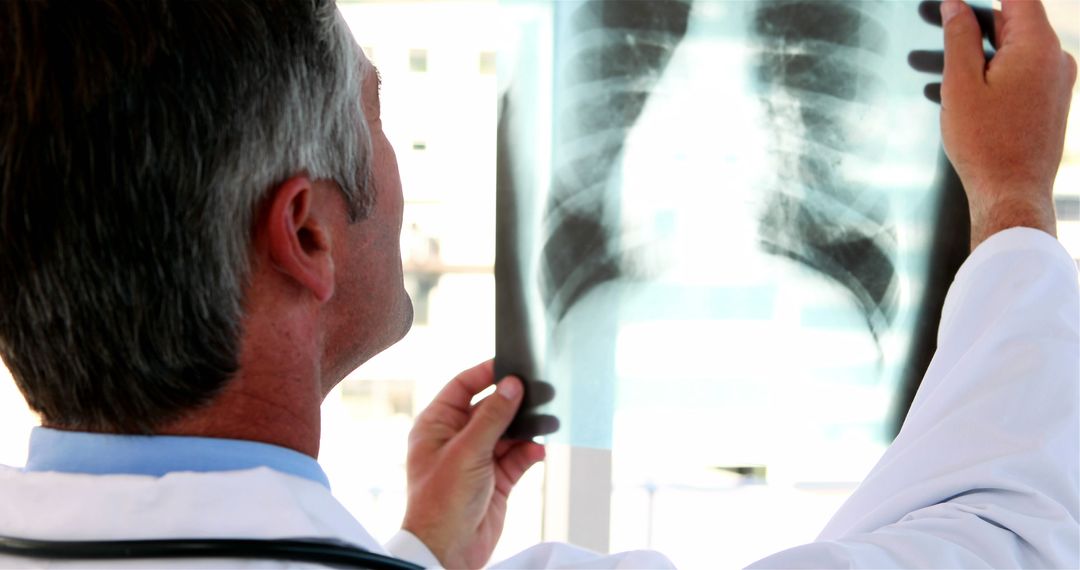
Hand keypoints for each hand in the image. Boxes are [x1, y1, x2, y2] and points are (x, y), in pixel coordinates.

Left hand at [402, 361, 545, 568]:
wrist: (449, 551)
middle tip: (538, 390)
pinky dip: (530, 452)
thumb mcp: (467, 451)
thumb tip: (512, 385)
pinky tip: (540, 449)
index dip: (485, 373)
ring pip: (507, 432)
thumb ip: (493, 416)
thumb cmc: (441, 502)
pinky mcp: (496, 479)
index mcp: (436, 425)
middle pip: (489, 408)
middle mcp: (456, 439)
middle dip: (513, 403)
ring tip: (546, 420)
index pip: (462, 387)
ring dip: (525, 428)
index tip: (511, 363)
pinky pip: (517, 456)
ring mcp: (477, 459)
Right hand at [938, 0, 1075, 249]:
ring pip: (1009, 52)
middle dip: (969, 24)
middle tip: (930, 20)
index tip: (954, 0)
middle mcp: (1054, 59)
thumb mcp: (961, 85)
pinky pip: (1017, 74)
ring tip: (928, 62)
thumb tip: (955, 5)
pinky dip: (988, 73)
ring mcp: (1055, 81)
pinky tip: (955, 89)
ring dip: (972, 53)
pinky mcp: (1048, 102)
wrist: (1012, 194)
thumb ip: (959, 38)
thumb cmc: (986, 145)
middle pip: (1010, 23)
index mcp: (1037, 46)